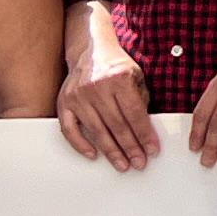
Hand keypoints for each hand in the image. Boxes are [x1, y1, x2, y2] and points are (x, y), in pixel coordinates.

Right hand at [56, 23, 159, 169]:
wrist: (90, 51)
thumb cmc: (116, 66)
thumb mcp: (137, 76)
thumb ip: (142, 100)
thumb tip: (147, 130)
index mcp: (119, 79)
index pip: (135, 114)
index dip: (145, 135)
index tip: (152, 150)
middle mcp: (97, 87)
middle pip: (117, 125)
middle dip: (130, 147)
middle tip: (139, 163)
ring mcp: (78, 96)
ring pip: (96, 130)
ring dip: (111, 151)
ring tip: (122, 164)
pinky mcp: (64, 102)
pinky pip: (70, 129)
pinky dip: (80, 144)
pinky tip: (94, 155)